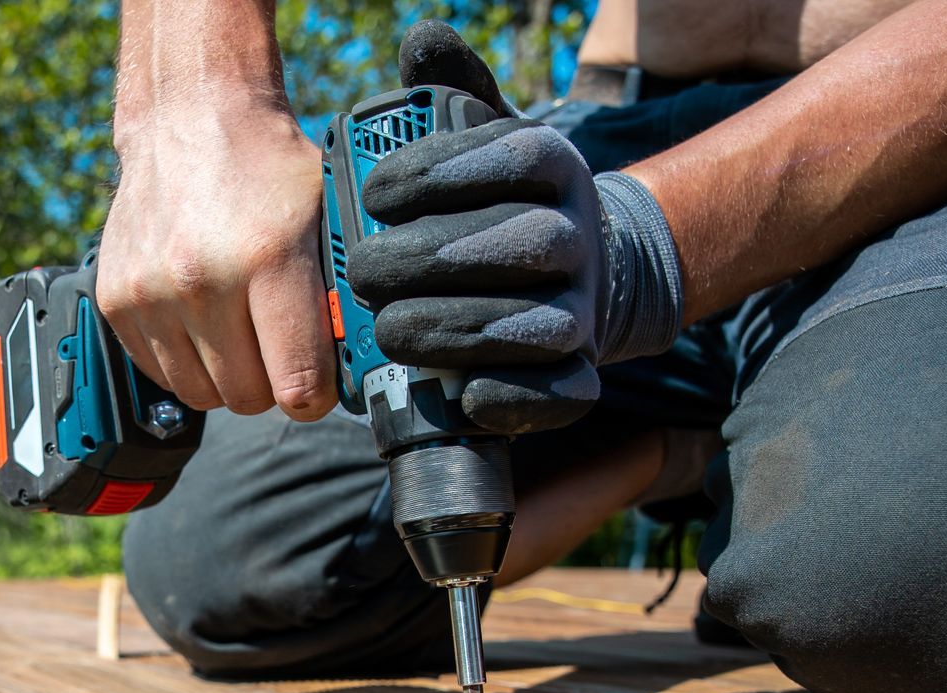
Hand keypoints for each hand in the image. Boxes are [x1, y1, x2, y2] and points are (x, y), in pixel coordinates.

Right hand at [97, 104, 338, 420]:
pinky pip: (160, 375)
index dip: (317, 394)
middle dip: (271, 382)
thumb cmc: (267, 168)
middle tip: (277, 345)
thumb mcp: (327, 216)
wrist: (190, 117)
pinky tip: (201, 321)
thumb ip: (341, 294)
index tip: (319, 381)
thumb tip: (359, 364)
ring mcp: (150, 293)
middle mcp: (202, 280)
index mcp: (267, 258)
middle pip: (249, 399)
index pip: (299, 385)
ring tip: (238, 330)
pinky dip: (185, 361)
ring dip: (225, 377)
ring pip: (202, 396)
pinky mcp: (116, 301)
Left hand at [345, 21, 684, 433]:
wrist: (580, 274)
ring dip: (460, 330)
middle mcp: (577, 236)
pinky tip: (463, 395)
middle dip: (438, 260)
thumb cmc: (500, 206)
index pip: (512, 159)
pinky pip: (562, 391)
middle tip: (365, 272)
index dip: (444, 173)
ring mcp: (582, 310)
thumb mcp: (482, 142)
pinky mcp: (579, 370)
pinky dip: (515, 398)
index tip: (374, 191)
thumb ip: (450, 96)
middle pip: (522, 245)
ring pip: (537, 323)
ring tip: (389, 331)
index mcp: (554, 169)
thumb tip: (422, 40)